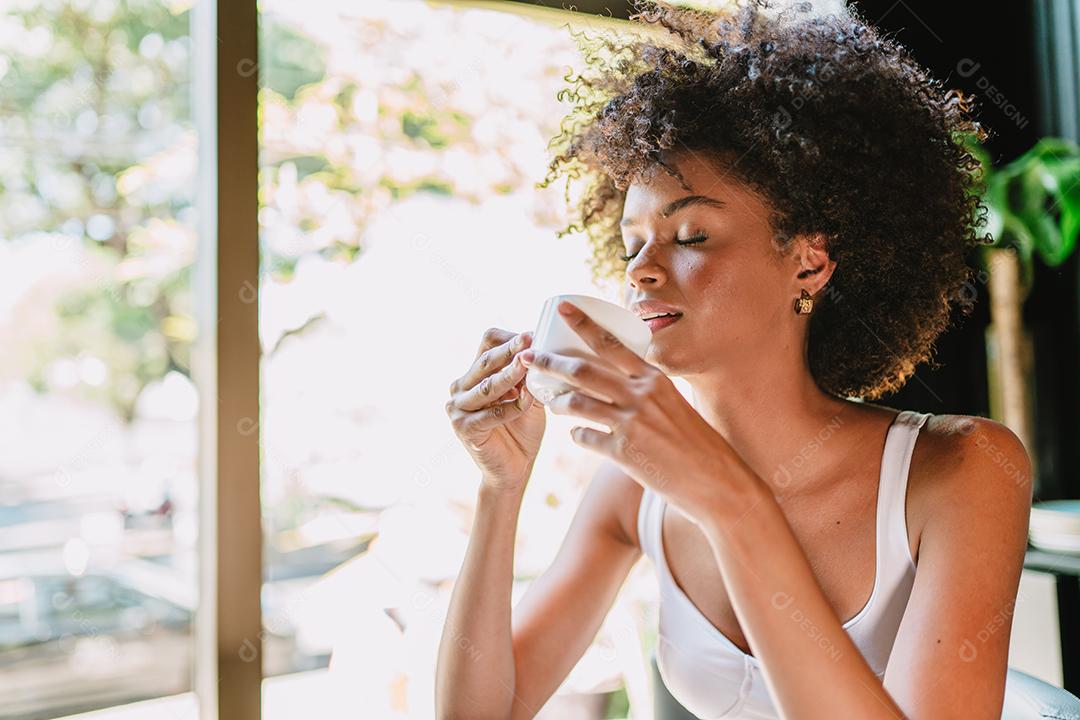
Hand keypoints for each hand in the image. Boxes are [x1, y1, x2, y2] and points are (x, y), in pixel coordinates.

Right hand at [446, 327, 545, 492]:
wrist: (514, 469)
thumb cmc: (523, 429)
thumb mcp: (529, 396)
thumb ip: (529, 377)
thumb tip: (540, 351)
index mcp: (474, 374)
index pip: (487, 343)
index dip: (509, 338)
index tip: (533, 335)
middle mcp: (460, 387)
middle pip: (485, 361)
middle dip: (510, 350)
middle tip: (530, 340)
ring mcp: (457, 408)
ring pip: (488, 386)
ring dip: (511, 375)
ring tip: (529, 365)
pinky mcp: (463, 428)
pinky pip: (491, 413)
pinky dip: (512, 406)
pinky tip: (527, 400)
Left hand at [522, 301, 742, 525]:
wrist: (719, 483)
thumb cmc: (698, 444)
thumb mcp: (675, 405)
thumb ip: (647, 391)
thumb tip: (619, 380)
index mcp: (655, 378)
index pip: (612, 344)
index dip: (583, 324)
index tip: (561, 309)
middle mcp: (642, 395)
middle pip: (583, 370)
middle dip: (550, 361)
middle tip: (529, 357)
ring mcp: (631, 423)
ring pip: (576, 403)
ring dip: (557, 401)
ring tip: (549, 401)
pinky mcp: (624, 452)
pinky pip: (584, 437)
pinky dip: (577, 435)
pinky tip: (578, 435)